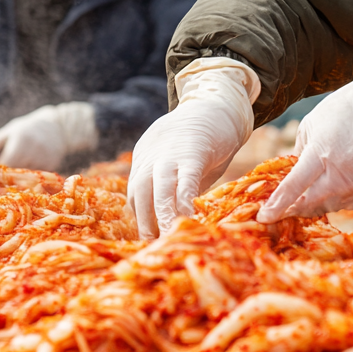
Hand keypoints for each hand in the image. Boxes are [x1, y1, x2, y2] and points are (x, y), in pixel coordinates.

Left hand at [0, 102, 95, 171]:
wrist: (56, 127)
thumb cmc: (26, 129)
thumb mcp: (8, 131)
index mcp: (20, 140)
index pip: (5, 162)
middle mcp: (33, 150)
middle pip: (15, 172)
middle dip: (5, 178)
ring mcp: (44, 158)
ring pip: (25, 176)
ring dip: (17, 180)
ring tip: (10, 182)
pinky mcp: (52, 166)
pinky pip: (36, 177)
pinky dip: (29, 179)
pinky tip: (25, 178)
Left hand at [129, 58, 259, 238]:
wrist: (217, 104)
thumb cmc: (200, 140)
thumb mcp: (178, 161)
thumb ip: (174, 185)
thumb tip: (177, 218)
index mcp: (145, 161)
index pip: (135, 194)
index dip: (140, 218)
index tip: (146, 240)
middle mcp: (152, 158)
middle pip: (140, 193)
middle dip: (144, 222)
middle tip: (152, 247)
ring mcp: (171, 155)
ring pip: (160, 189)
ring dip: (162, 216)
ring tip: (169, 238)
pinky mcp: (193, 152)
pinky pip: (186, 180)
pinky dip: (185, 200)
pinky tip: (189, 217)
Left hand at [260, 58, 352, 222]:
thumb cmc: (349, 109)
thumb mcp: (314, 123)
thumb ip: (300, 151)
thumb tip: (290, 173)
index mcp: (321, 154)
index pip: (294, 187)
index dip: (277, 205)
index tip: (264, 217)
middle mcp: (341, 175)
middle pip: (311, 205)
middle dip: (295, 209)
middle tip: (285, 208)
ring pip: (331, 206)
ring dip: (317, 202)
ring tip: (314, 189)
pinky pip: (352, 203)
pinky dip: (339, 198)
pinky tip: (339, 184)